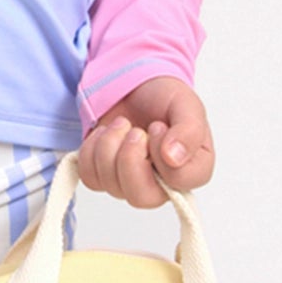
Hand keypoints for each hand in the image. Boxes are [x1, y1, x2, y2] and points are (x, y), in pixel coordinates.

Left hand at [77, 77, 215, 208]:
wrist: (136, 85)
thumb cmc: (165, 97)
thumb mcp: (186, 104)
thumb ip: (189, 130)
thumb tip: (173, 157)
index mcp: (192, 170)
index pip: (178, 182)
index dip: (162, 154)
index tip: (158, 127)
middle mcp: (163, 184)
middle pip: (141, 197)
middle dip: (130, 157)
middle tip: (134, 130)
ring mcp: (132, 183)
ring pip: (112, 185)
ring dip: (111, 146)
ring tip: (122, 124)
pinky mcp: (105, 176)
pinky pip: (90, 176)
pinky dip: (92, 149)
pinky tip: (106, 133)